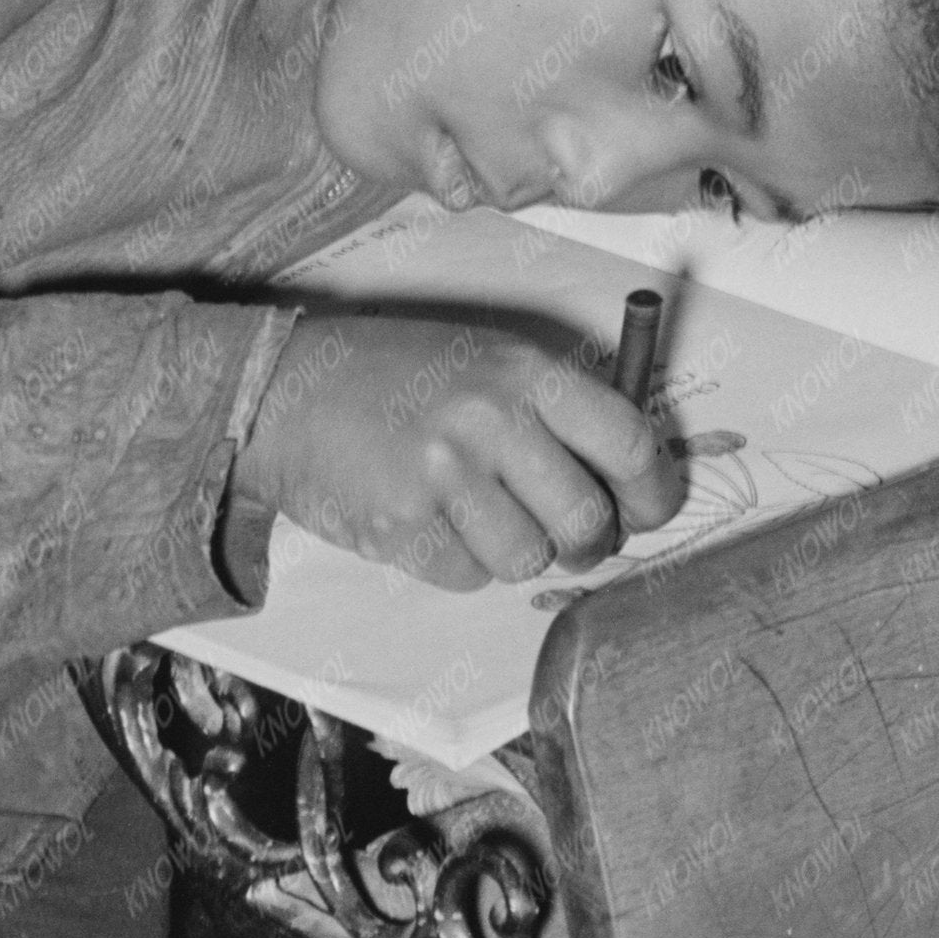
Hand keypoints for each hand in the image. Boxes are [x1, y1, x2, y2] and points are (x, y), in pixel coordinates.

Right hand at [233, 316, 677, 591]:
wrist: (285, 391)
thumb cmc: (393, 377)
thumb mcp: (486, 361)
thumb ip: (556, 410)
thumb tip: (628, 481)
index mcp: (525, 373)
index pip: (628, 444)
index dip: (653, 492)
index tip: (647, 510)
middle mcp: (492, 421)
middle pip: (587, 522)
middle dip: (587, 544)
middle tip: (567, 537)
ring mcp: (444, 477)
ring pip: (528, 560)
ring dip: (513, 553)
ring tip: (477, 517)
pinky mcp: (403, 526)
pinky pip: (467, 576)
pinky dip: (456, 563)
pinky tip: (428, 521)